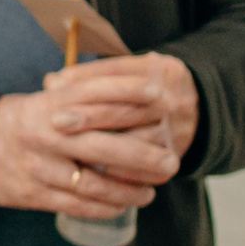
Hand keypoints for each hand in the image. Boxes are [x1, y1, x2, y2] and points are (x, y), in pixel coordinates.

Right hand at [0, 89, 178, 218]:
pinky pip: (76, 205)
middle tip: (171, 163)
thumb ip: (85, 96)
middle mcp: (45, 134)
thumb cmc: (23, 122)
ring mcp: (38, 166)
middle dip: (143, 157)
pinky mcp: (31, 193)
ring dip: (128, 191)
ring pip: (94, 184)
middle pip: (103, 147)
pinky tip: (121, 206)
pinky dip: (104, 208)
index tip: (160, 94)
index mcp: (49, 105)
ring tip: (150, 192)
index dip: (129, 92)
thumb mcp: (47, 100)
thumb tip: (140, 88)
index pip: (96, 94)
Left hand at [41, 54, 197, 160]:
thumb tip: (52, 82)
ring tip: (72, 152)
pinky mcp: (174, 155)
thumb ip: (87, 77)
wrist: (192, 108)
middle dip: (90, 116)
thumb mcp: (122, 72)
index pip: (118, 75)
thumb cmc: (140, 89)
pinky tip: (98, 174)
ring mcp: (173, 129)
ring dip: (104, 149)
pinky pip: (149, 170)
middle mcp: (167, 100)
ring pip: (138, 142)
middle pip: (127, 109)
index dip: (84, 82)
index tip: (54, 89)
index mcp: (154, 71)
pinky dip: (124, 174)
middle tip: (57, 122)